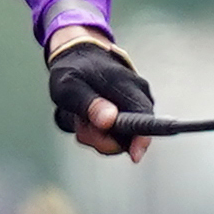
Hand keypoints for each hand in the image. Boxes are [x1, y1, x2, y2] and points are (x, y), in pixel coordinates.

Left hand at [48, 32, 154, 161]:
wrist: (79, 57)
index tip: (135, 156)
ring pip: (120, 137)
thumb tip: (109, 121)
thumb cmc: (74, 70)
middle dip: (103, 139)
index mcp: (129, 87)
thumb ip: (88, 103)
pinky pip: (115, 134)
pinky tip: (86, 120)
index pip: (145, 119)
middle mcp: (138, 97)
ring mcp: (134, 106)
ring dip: (96, 135)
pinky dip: (98, 132)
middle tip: (81, 124)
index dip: (142, 140)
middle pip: (130, 136)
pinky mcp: (127, 114)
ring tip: (80, 117)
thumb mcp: (69, 85)